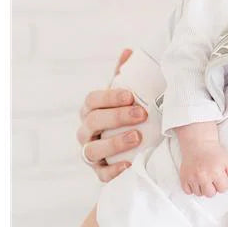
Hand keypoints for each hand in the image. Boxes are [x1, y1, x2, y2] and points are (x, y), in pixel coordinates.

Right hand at [77, 49, 148, 182]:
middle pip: (93, 122)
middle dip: (117, 117)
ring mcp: (90, 153)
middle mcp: (86, 131)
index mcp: (91, 109)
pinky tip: (130, 164)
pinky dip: (114, 170)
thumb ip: (125, 75)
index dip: (110, 97)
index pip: (92, 100)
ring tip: (138, 137)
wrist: (130, 148)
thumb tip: (128, 51)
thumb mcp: (124, 96)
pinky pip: (102, 175)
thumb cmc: (126, 116)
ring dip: (115, 143)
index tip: (130, 95)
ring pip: (93, 150)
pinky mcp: (99, 172)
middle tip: (141, 114)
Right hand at [179, 141, 227, 196]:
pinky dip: (191, 188)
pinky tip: (195, 181)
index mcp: (215, 172)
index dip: (222, 184)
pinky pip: (188, 191)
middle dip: (213, 188)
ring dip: (202, 188)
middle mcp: (203, 176)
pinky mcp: (184, 177)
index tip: (220, 179)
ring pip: (199, 194)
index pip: (223, 189)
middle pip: (210, 194)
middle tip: (212, 180)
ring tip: (203, 179)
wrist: (198, 143)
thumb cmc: (213, 152)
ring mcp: (192, 177)